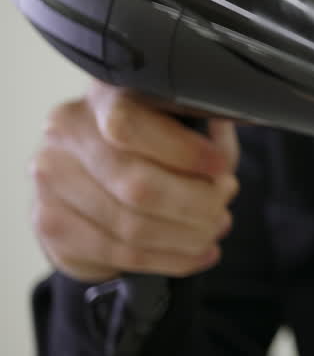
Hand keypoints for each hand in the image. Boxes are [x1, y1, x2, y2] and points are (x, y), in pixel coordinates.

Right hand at [29, 81, 239, 283]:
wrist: (89, 181)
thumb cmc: (148, 147)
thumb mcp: (181, 126)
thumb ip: (204, 132)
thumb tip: (221, 150)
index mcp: (103, 97)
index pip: (130, 126)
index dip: (184, 152)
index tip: (222, 169)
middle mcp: (67, 133)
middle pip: (137, 185)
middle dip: (195, 206)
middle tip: (221, 212)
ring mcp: (51, 179)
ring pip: (131, 226)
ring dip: (186, 237)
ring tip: (212, 232)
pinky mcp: (51, 222)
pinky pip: (120, 253)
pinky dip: (170, 258)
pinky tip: (196, 254)